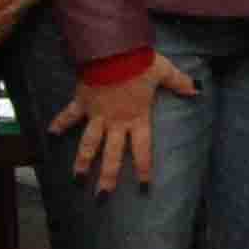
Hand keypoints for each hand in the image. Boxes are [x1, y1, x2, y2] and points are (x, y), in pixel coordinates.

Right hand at [45, 54, 196, 191]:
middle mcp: (116, 122)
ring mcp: (97, 115)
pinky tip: (50, 133)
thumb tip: (197, 89)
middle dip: (108, 177)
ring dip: (83, 160)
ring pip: (89, 143)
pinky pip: (69, 115)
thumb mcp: (163, 72)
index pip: (142, 149)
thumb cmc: (139, 63)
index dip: (144, 168)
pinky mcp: (82, 103)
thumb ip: (179, 82)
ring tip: (77, 178)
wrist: (112, 52)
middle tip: (103, 196)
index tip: (143, 186)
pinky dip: (59, 123)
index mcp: (137, 118)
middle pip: (113, 155)